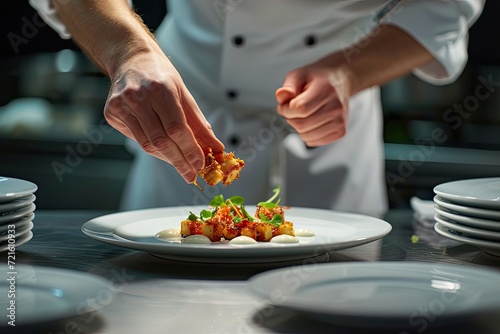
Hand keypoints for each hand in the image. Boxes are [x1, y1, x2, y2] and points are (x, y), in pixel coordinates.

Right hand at [103, 51, 223, 182]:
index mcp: (160, 89)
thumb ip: (199, 124)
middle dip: (179, 161)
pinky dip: (153, 148)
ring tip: (181, 164)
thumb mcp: (184, 94)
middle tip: (191, 174)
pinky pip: (137, 139)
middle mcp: (138, 97)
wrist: (131, 59)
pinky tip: (164, 148)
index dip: (190, 150)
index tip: (200, 165)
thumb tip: (215, 148)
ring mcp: (122, 106)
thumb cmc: (161, 76)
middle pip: (161, 140)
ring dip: (167, 158)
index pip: (177, 129)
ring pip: (147, 144)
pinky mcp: (112, 113)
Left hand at [275, 56, 350, 146]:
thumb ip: (288, 87)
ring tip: (303, 115)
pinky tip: (311, 123)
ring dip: (298, 128)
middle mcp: (336, 107)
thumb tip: (281, 95)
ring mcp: (340, 121)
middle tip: (293, 110)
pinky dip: (307, 135)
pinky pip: (314, 142)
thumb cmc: (317, 79)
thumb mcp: (299, 75)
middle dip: (290, 119)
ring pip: (307, 136)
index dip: (285, 109)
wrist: (340, 80)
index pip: (299, 109)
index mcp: (326, 91)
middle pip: (302, 125)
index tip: (285, 105)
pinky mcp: (341, 131)